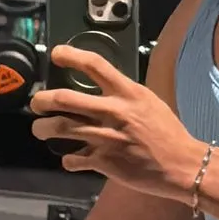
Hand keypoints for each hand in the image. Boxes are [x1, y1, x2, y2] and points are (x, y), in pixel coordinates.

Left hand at [30, 45, 204, 200]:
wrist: (181, 165)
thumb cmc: (168, 132)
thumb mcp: (149, 102)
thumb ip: (125, 96)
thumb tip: (104, 91)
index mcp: (127, 93)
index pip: (94, 65)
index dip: (70, 56)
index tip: (56, 54)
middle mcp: (113, 111)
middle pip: (64, 99)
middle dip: (42, 100)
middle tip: (37, 103)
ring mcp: (106, 138)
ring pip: (60, 129)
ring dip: (43, 129)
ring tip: (40, 129)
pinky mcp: (104, 162)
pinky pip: (73, 159)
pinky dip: (67, 160)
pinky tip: (69, 159)